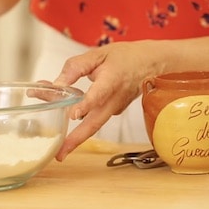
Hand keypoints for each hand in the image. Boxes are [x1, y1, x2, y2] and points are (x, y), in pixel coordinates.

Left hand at [52, 40, 163, 160]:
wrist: (151, 64)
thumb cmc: (125, 57)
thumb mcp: (98, 54)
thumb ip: (75, 67)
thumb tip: (57, 84)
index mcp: (112, 80)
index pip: (99, 94)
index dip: (86, 105)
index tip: (73, 115)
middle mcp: (115, 99)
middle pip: (95, 123)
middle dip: (77, 140)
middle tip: (60, 154)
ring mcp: (115, 108)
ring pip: (93, 124)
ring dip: (74, 134)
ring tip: (58, 144)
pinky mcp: (113, 112)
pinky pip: (95, 117)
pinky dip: (80, 119)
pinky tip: (66, 114)